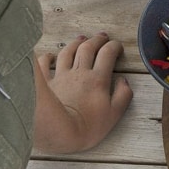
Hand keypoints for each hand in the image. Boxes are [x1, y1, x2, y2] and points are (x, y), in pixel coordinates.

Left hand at [33, 32, 131, 153]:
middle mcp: (79, 73)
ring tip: (81, 38)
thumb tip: (124, 81)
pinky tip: (50, 55)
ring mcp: (60, 76)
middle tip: (102, 36)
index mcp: (97, 79)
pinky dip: (47, 57)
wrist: (56, 132)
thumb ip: (123, 95)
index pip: (107, 54)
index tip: (118, 46)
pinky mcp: (45, 83)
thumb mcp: (113, 115)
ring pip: (68, 52)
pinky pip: (44, 64)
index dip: (114, 46)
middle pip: (88, 48)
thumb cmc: (86, 127)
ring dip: (75, 43)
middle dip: (97, 40)